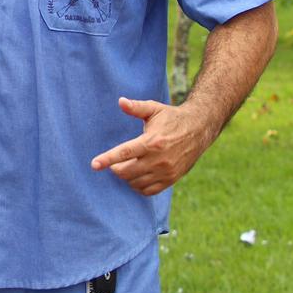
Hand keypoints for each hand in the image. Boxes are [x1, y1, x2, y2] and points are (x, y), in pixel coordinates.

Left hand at [90, 97, 212, 195]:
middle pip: (127, 172)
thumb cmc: (171, 117)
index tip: (94, 165)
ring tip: (125, 167)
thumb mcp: (154, 109)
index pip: (124, 153)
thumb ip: (136, 107)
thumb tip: (120, 101)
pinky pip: (149, 191)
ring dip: (126, 178)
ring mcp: (166, 171)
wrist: (199, 129)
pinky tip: (136, 177)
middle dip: (115, 169)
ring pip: (136, 183)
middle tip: (114, 163)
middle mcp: (159, 159)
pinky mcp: (171, 179)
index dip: (107, 159)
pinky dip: (138, 186)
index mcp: (152, 142)